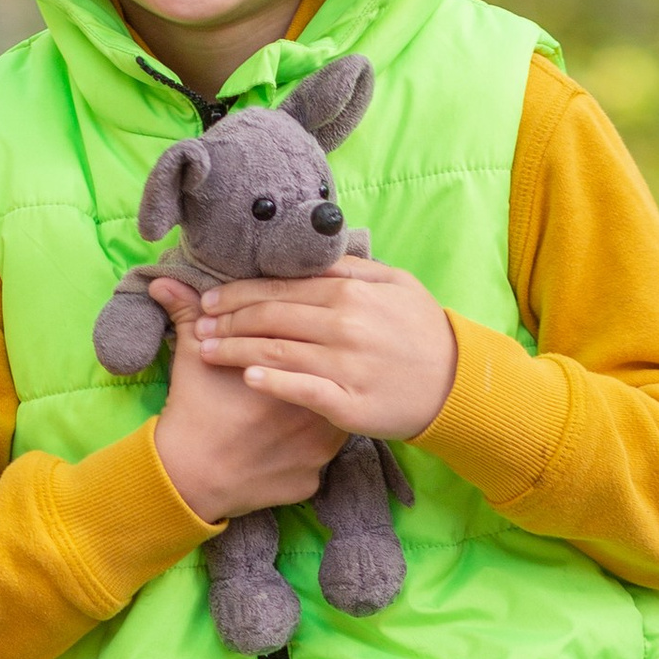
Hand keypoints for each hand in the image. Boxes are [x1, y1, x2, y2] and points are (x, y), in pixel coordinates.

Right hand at [145, 274, 336, 522]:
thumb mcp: (191, 358)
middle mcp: (315, 412)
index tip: (303, 335)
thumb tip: (165, 281)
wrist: (188, 477)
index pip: (318, 346)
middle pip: (336, 381)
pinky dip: (313, 446)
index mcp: (292, 373)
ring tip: (306, 399)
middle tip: (313, 363)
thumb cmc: (194, 411)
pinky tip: (296, 437)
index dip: (310, 337)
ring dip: (326, 408)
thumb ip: (188, 314)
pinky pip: (324, 460)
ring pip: (336, 421)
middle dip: (326, 369)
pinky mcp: (312, 482)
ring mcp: (318, 452)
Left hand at [190, 255, 458, 440]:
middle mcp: (344, 325)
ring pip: (277, 351)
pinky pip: (302, 389)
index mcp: (350, 293)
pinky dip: (272, 382)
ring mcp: (345, 365)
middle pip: (270, 318)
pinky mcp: (349, 403)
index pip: (280, 288)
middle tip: (200, 325)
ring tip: (206, 351)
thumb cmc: (422, 332)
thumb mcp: (396, 284)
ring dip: (236, 350)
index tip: (210, 299)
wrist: (458, 384)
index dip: (239, 293)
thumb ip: (351, 269)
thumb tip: (310, 256)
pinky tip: (247, 378)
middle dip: (228, 320)